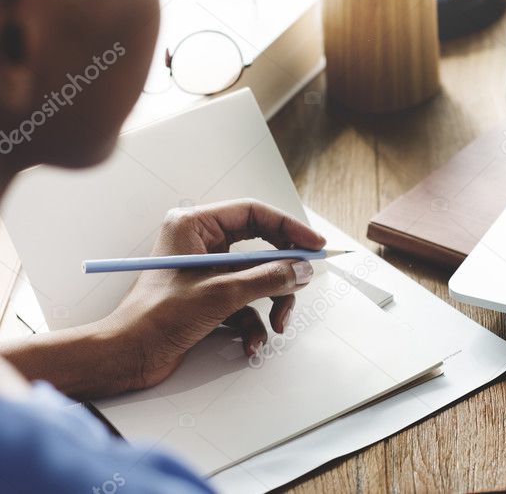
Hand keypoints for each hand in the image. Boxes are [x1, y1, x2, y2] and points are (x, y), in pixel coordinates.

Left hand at [104, 199, 325, 391]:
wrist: (126, 358)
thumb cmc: (155, 319)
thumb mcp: (221, 294)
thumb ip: (267, 278)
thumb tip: (302, 270)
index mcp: (194, 226)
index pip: (254, 213)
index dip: (289, 228)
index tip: (314, 246)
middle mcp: (201, 243)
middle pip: (261, 247)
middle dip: (282, 272)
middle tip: (303, 282)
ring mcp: (206, 270)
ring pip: (257, 277)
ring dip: (272, 303)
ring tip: (276, 324)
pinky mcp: (209, 296)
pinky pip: (246, 301)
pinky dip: (253, 323)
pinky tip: (251, 343)